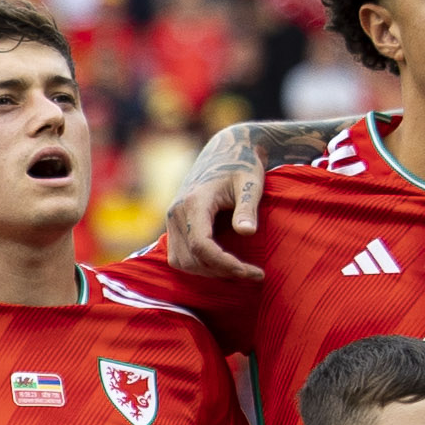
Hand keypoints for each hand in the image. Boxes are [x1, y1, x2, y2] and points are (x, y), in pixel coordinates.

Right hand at [165, 134, 268, 280]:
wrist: (226, 150)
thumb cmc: (243, 165)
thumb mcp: (251, 183)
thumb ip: (247, 208)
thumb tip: (247, 233)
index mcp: (194, 202)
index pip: (202, 245)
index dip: (226, 264)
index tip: (253, 272)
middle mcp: (176, 212)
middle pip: (190, 258)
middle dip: (220, 272)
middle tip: (252, 274)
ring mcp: (171, 219)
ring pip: (181, 261)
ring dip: (208, 272)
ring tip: (238, 271)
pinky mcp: (173, 224)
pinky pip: (179, 255)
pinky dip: (198, 265)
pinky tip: (222, 264)